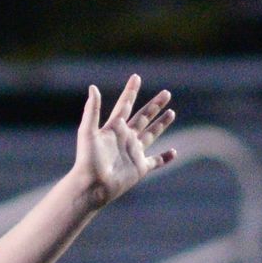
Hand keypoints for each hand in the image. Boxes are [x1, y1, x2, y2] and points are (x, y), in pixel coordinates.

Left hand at [68, 76, 180, 207]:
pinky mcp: (140, 168)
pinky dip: (165, 157)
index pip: (125, 105)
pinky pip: (155, 161)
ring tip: (172, 112)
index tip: (136, 77)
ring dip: (161, 124)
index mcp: (114, 128)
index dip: (131, 91)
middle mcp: (125, 138)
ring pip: (151, 134)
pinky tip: (174, 152)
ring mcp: (134, 152)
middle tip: (167, 93)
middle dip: (155, 105)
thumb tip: (93, 87)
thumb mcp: (88, 131)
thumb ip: (92, 110)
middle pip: (143, 117)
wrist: (92, 185)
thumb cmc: (88, 159)